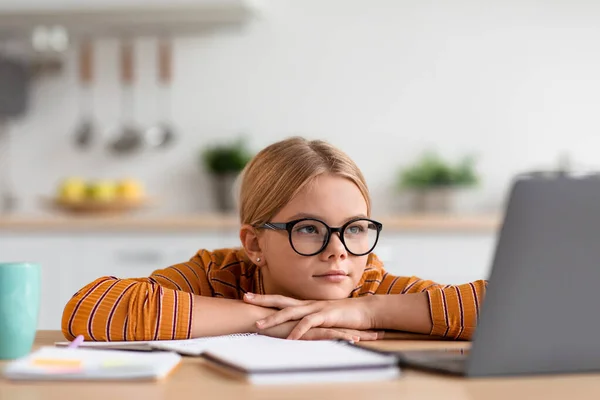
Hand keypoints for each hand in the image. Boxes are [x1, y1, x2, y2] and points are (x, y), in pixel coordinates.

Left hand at [243, 293, 376, 339]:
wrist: (364, 312)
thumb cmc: (344, 316)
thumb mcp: (323, 318)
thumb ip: (310, 320)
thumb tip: (296, 325)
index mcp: (306, 304)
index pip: (281, 299)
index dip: (265, 297)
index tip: (249, 296)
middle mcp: (308, 304)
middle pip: (280, 300)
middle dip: (262, 299)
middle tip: (245, 297)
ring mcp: (316, 308)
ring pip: (290, 312)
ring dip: (273, 318)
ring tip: (259, 325)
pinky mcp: (325, 316)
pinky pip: (308, 323)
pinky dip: (298, 331)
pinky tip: (290, 338)